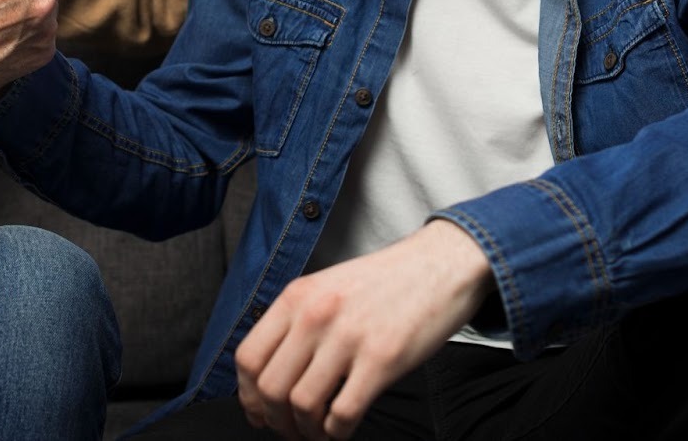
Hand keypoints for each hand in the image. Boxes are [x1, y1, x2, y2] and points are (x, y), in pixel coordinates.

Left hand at [235, 220, 494, 439]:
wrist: (439, 264)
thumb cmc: (383, 283)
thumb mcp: (326, 287)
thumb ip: (296, 322)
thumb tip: (271, 372)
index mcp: (296, 297)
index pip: (248, 357)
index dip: (247, 396)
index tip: (258, 413)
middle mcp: (315, 315)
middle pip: (270, 388)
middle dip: (275, 420)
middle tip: (288, 430)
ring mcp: (348, 337)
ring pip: (303, 405)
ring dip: (305, 431)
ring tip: (316, 433)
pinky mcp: (382, 359)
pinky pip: (343, 413)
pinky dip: (337, 432)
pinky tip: (342, 430)